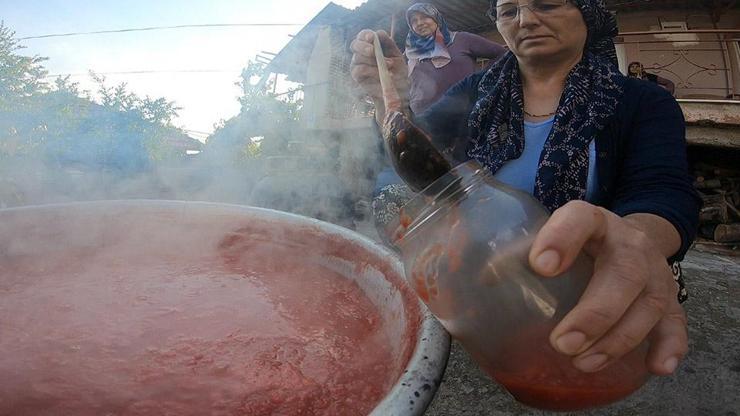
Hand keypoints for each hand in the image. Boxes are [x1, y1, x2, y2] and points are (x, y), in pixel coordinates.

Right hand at [350, 29, 408, 120]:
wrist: (397, 92)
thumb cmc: (397, 72)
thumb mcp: (396, 56)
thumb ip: (388, 43)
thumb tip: (379, 33)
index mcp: (371, 45)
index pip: (363, 35)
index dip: (366, 34)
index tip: (372, 37)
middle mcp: (361, 53)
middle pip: (355, 44)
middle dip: (363, 46)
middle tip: (372, 51)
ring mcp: (357, 64)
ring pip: (357, 57)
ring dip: (373, 61)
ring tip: (389, 66)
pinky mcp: (356, 76)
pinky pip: (359, 70)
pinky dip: (371, 71)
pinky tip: (381, 74)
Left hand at [529, 201, 687, 375]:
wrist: (625, 239)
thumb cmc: (576, 244)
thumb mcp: (550, 237)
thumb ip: (518, 254)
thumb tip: (481, 281)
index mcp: (592, 221)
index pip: (580, 218)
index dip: (561, 238)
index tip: (540, 266)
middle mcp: (628, 243)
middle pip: (623, 272)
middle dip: (594, 312)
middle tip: (563, 342)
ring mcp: (654, 272)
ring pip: (649, 304)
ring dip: (617, 339)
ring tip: (585, 362)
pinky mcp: (670, 300)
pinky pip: (676, 323)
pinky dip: (669, 345)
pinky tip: (656, 366)